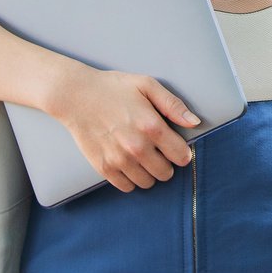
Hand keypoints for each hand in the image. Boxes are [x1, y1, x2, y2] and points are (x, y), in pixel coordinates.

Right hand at [45, 63, 201, 190]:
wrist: (76, 96)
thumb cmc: (113, 88)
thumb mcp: (147, 85)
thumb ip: (173, 105)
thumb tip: (194, 122)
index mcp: (151, 126)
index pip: (180, 155)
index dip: (183, 153)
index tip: (178, 149)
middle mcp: (136, 147)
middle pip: (165, 173)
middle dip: (167, 164)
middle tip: (159, 152)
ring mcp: (119, 159)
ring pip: (147, 182)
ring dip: (150, 173)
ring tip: (143, 157)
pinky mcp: (103, 167)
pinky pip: (126, 187)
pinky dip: (131, 179)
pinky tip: (129, 164)